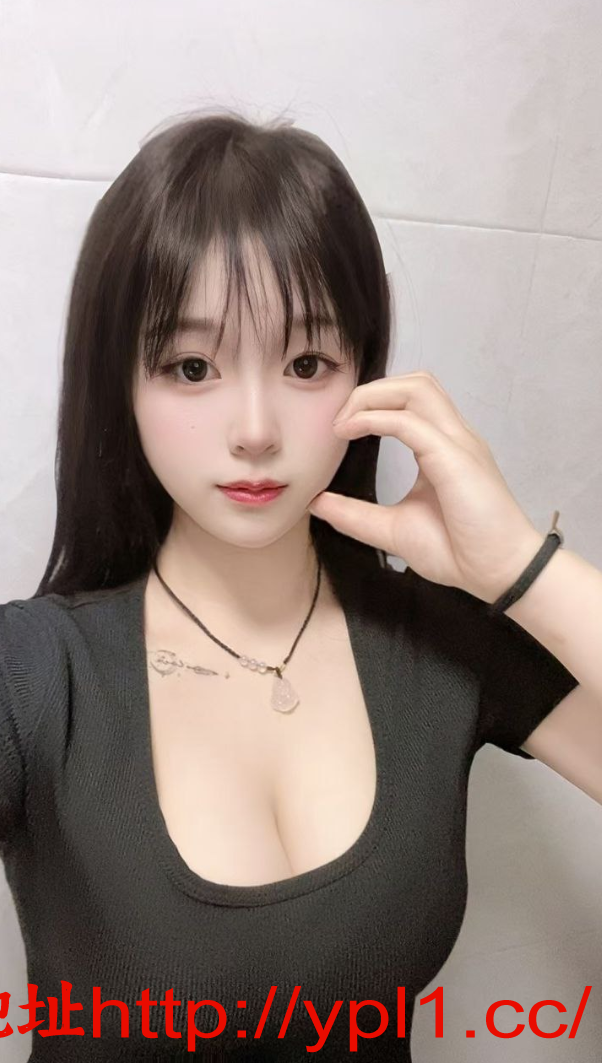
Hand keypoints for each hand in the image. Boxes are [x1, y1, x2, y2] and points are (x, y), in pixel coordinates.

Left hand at [307, 371, 545, 603]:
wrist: (498, 574)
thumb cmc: (460, 551)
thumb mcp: (394, 529)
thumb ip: (356, 515)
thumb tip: (317, 503)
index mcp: (443, 447)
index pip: (411, 400)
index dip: (372, 402)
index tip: (339, 428)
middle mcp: (453, 437)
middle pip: (415, 382)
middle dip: (370, 390)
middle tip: (338, 420)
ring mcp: (458, 443)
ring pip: (417, 388)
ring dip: (374, 396)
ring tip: (344, 422)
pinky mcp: (455, 459)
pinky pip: (411, 423)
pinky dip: (376, 419)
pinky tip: (351, 432)